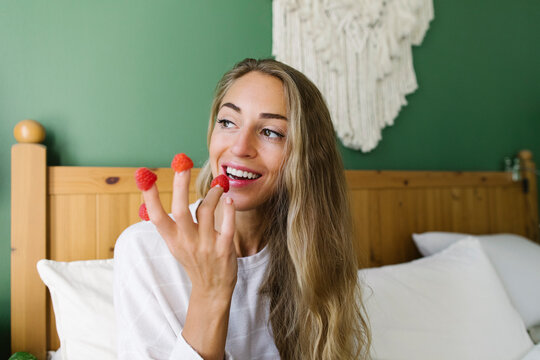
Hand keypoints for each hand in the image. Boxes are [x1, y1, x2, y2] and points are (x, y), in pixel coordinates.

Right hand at [142, 168, 237, 299]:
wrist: (212, 289)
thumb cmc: (194, 260)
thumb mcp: (176, 245)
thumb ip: (169, 224)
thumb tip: (152, 198)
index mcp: (172, 239)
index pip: (155, 216)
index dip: (149, 196)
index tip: (144, 175)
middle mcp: (186, 242)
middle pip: (180, 210)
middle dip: (180, 184)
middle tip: (182, 161)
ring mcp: (205, 246)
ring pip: (206, 212)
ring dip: (213, 194)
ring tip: (219, 185)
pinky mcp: (224, 250)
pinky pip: (226, 226)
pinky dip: (228, 211)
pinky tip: (229, 201)